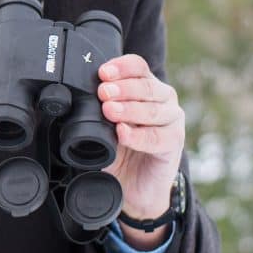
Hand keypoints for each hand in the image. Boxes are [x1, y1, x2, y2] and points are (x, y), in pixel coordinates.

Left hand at [97, 54, 184, 247]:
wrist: (133, 185)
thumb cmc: (120, 149)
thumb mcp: (104, 125)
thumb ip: (97, 109)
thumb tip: (77, 96)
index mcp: (146, 87)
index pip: (138, 67)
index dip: (121, 67)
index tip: (103, 73)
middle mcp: (163, 99)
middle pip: (146, 86)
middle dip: (122, 88)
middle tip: (103, 93)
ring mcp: (172, 120)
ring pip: (152, 109)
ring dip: (129, 109)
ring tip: (109, 111)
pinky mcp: (175, 143)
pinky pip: (157, 137)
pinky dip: (138, 135)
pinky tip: (123, 133)